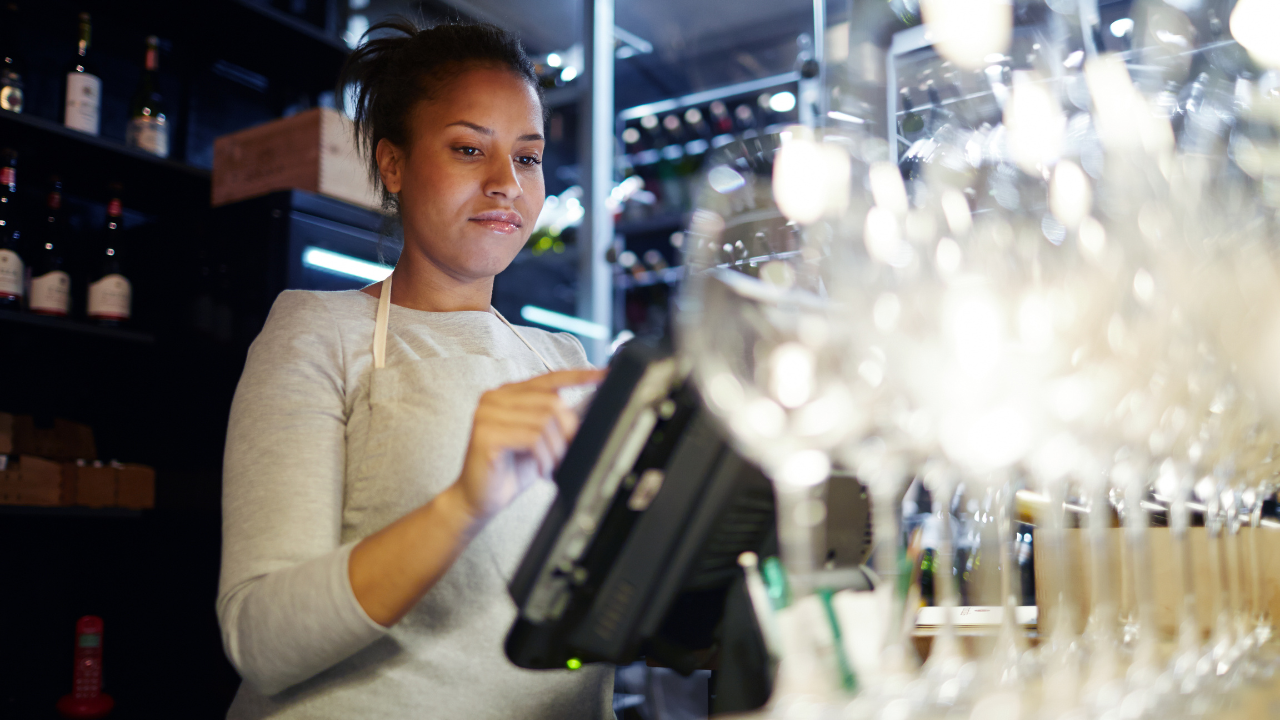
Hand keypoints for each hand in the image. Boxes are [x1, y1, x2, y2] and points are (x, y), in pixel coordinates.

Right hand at [453, 369, 604, 522]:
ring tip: (552, 464)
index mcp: (509, 393)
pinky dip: (544, 457)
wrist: (479, 498)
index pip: (549, 378)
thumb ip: (557, 421)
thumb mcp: (540, 440)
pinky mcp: (486, 433)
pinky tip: (541, 468)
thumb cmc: (510, 469)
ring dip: (556, 449)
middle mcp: (495, 397)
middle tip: (566, 453)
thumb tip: (591, 408)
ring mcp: (487, 413)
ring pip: (545, 421)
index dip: (579, 376)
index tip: (603, 375)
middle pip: (552, 402)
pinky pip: (533, 438)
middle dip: (568, 432)